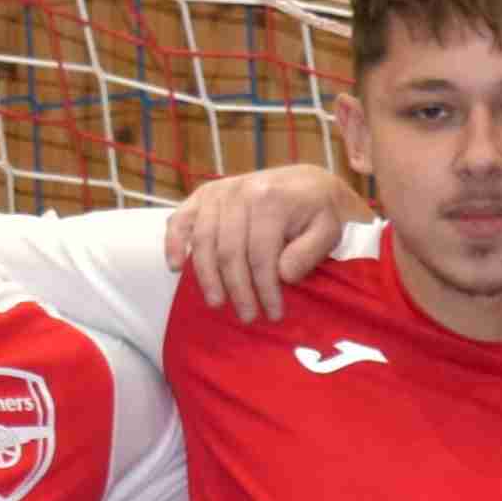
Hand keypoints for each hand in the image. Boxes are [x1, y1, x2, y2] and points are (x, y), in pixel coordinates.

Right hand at [166, 165, 358, 320]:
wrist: (307, 183)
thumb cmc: (319, 212)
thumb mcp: (329, 230)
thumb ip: (309, 252)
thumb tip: (283, 276)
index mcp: (271, 199)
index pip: (262, 255)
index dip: (265, 289)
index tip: (273, 314)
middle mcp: (240, 192)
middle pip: (230, 251)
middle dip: (238, 289)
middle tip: (248, 317)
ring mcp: (218, 192)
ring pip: (203, 240)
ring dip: (207, 276)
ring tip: (217, 303)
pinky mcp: (204, 194)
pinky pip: (181, 218)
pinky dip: (173, 242)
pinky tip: (175, 267)